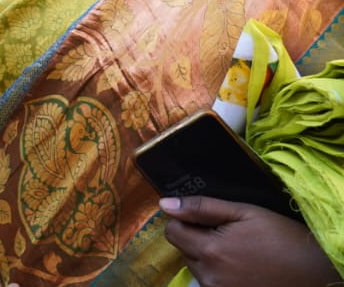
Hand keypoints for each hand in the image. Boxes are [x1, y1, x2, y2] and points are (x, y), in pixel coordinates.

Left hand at [161, 196, 336, 285]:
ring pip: (197, 268)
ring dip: (208, 257)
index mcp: (210, 251)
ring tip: (239, 252)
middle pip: (184, 250)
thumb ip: (202, 208)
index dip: (185, 220)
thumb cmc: (283, 238)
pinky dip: (219, 274)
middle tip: (229, 235)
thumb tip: (165, 203)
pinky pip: (211, 283)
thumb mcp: (245, 213)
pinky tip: (241, 267)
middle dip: (198, 239)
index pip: (172, 232)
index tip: (206, 219)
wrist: (317, 272)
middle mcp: (210, 277)